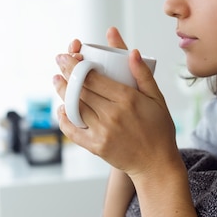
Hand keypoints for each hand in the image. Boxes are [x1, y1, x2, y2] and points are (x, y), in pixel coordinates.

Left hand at [53, 27, 178, 177]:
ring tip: (57, 80)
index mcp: (127, 99)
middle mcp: (112, 114)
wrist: (156, 164)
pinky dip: (64, 119)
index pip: (93, 77)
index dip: (75, 65)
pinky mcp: (96, 146)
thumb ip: (143, 74)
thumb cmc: (159, 129)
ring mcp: (103, 132)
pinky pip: (73, 130)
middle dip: (66, 73)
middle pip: (80, 90)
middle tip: (60, 62)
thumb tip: (132, 52)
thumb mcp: (157, 98)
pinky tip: (62, 108)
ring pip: (74, 107)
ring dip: (62, 92)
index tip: (67, 55)